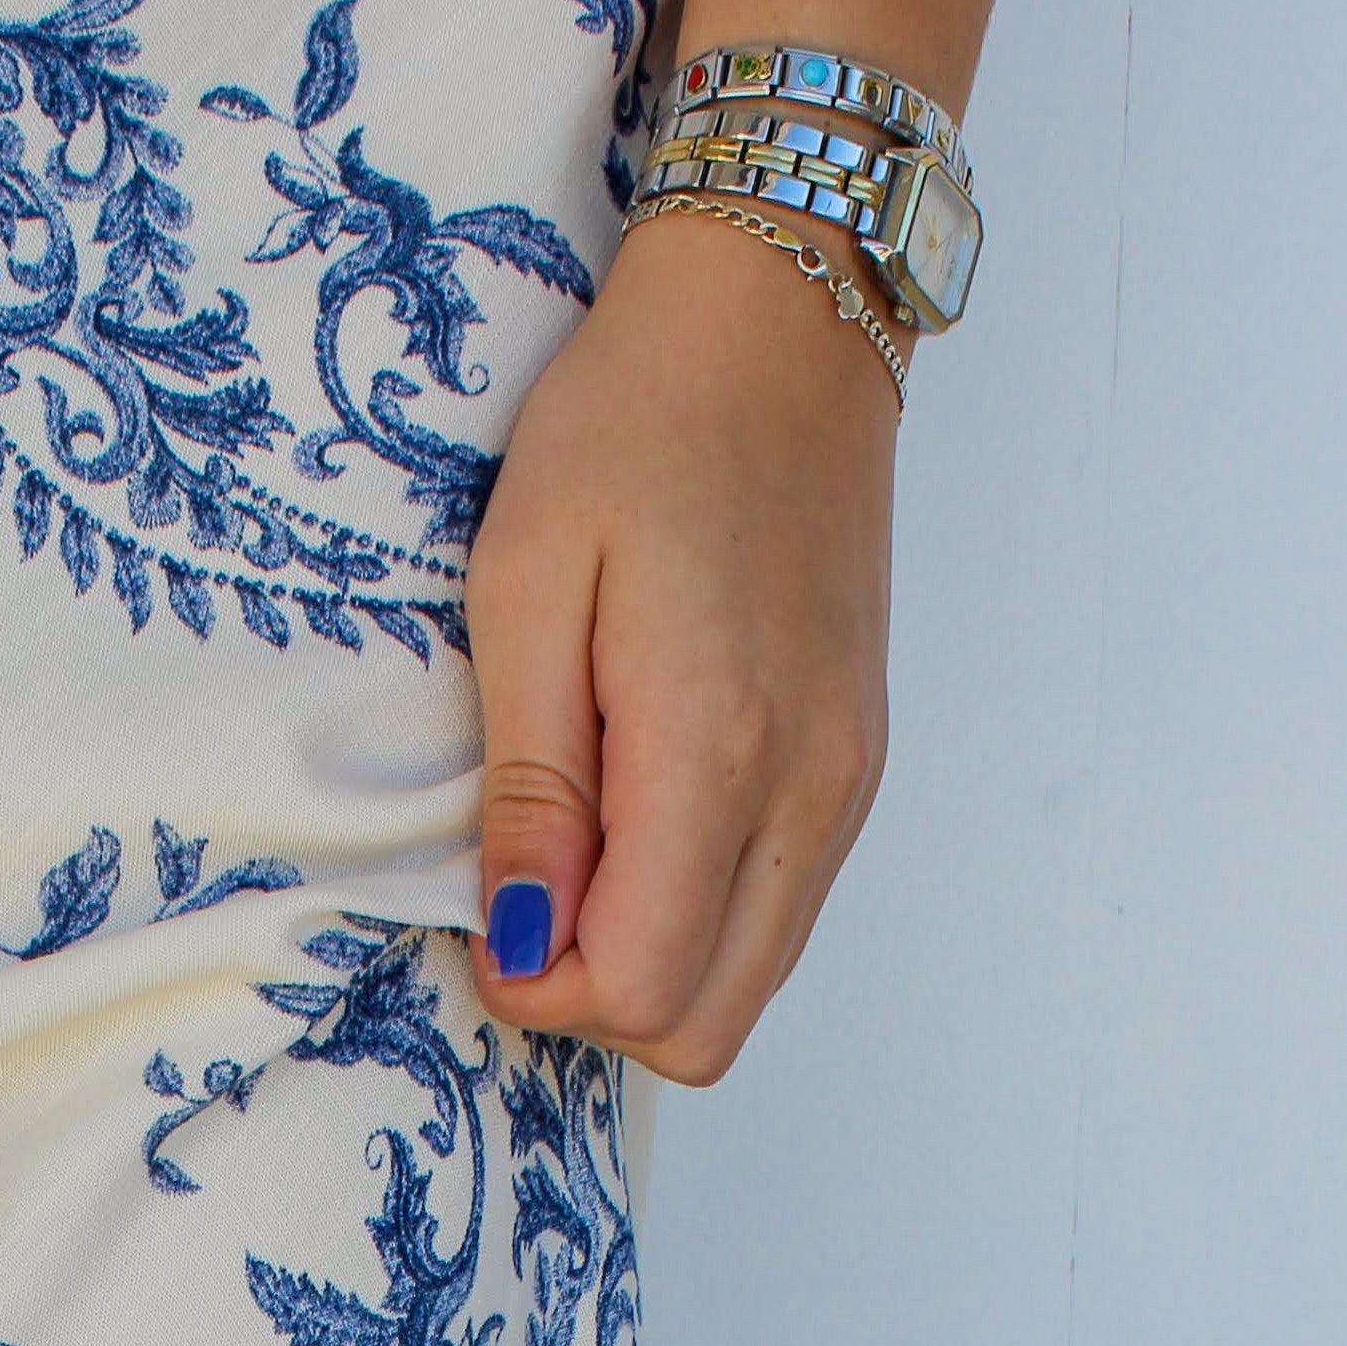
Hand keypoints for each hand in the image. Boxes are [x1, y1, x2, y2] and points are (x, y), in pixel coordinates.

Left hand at [463, 215, 896, 1083]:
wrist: (779, 318)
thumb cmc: (633, 424)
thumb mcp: (528, 583)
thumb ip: (531, 782)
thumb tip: (526, 940)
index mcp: (719, 750)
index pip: (642, 988)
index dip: (542, 985)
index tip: (489, 904)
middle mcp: (808, 792)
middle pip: (706, 1026)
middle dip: (597, 998)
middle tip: (529, 888)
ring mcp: (847, 786)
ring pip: (749, 983)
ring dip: (651, 958)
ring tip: (580, 840)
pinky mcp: (857, 765)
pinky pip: (779, 912)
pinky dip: (702, 910)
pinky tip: (643, 814)